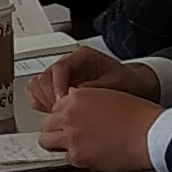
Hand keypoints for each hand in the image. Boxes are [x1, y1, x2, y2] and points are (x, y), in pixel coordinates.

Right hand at [30, 44, 153, 106]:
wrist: (133, 87)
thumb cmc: (126, 83)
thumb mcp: (113, 85)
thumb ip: (93, 89)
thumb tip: (72, 95)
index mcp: (81, 57)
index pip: (59, 68)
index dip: (58, 86)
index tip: (62, 101)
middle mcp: (68, 65)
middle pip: (44, 77)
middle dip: (49, 96)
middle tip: (59, 111)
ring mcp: (61, 76)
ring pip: (37, 85)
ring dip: (43, 100)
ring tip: (56, 114)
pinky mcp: (58, 87)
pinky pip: (39, 93)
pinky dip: (41, 103)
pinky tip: (53, 113)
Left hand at [37, 81, 160, 171]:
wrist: (151, 134)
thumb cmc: (139, 116)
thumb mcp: (107, 95)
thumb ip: (86, 100)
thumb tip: (76, 106)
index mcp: (77, 97)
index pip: (54, 108)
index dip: (62, 117)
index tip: (68, 122)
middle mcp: (69, 115)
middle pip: (46, 124)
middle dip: (55, 130)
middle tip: (66, 135)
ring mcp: (71, 136)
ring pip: (46, 141)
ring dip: (57, 144)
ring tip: (72, 145)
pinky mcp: (77, 156)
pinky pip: (65, 158)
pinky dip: (75, 157)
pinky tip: (90, 153)